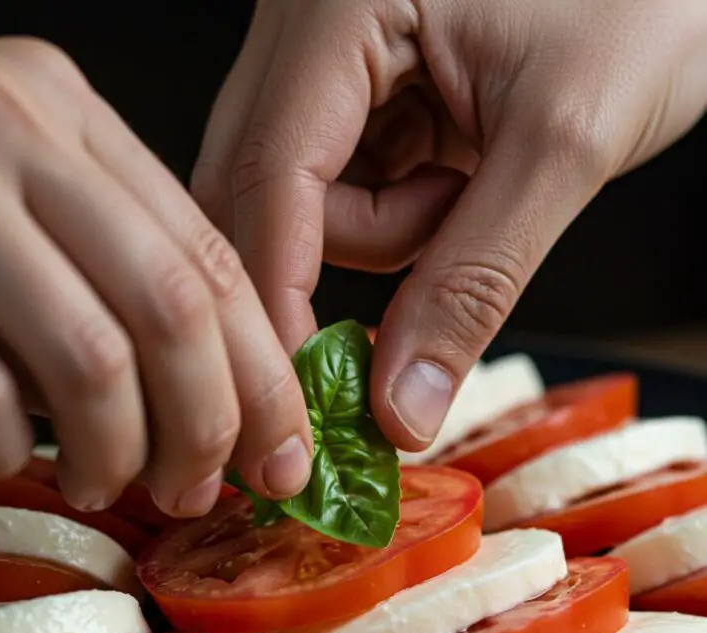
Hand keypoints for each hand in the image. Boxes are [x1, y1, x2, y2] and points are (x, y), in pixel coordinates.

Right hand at [0, 37, 312, 514]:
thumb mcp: (33, 209)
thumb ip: (119, 271)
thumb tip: (231, 405)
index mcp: (68, 117)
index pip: (210, 258)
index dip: (263, 375)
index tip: (284, 457)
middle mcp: (15, 132)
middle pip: (172, 307)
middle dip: (209, 425)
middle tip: (202, 491)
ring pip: (93, 356)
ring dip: (121, 450)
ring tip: (114, 487)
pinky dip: (15, 443)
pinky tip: (16, 457)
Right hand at [194, 0, 706, 452]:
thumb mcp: (562, 146)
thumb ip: (473, 282)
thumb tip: (399, 405)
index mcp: (339, 2)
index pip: (268, 170)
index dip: (281, 293)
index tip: (303, 392)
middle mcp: (308, 23)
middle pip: (258, 193)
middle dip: (334, 262)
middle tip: (417, 297)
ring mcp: (329, 57)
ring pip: (299, 207)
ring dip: (383, 240)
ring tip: (470, 192)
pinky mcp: (361, 93)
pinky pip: (340, 194)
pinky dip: (394, 221)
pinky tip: (453, 184)